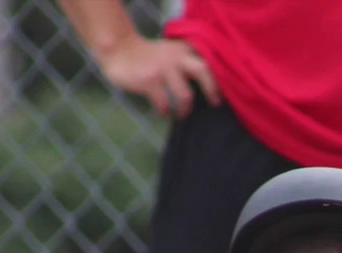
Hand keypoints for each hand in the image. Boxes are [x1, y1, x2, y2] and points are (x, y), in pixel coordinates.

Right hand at [97, 35, 220, 118]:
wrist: (119, 49)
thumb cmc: (149, 56)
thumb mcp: (171, 52)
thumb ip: (187, 62)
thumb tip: (209, 85)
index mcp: (184, 50)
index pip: (208, 61)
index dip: (218, 78)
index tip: (221, 92)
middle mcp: (176, 57)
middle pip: (203, 71)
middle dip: (212, 90)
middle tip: (215, 103)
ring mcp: (163, 69)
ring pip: (185, 95)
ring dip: (186, 110)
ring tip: (183, 115)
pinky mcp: (150, 81)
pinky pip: (165, 103)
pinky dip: (166, 111)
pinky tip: (164, 112)